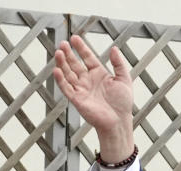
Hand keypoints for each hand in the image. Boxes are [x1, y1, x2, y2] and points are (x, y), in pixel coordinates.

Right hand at [53, 36, 134, 162]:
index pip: (87, 58)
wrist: (118, 121)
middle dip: (68, 54)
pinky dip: (60, 80)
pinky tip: (56, 70)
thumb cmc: (123, 103)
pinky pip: (66, 88)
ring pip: (68, 74)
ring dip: (62, 64)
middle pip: (75, 64)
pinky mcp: (77, 100)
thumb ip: (118, 63)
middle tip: (62, 43)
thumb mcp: (124, 79)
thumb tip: (114, 48)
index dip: (81, 48)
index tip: (74, 38)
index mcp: (99, 75)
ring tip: (58, 53)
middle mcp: (88, 81)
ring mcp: (81, 90)